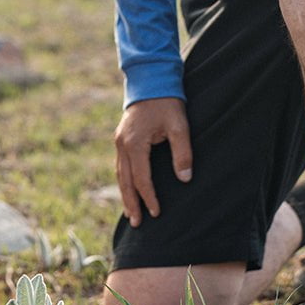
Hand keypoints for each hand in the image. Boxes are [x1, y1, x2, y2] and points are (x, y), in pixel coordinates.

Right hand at [114, 97, 191, 227]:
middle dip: (131, 203)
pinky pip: (121, 165)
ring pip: (120, 174)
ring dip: (125, 194)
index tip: (157, 213)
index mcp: (134, 143)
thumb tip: (184, 179)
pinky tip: (129, 189)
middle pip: (125, 180)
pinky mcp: (122, 138)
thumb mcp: (179, 126)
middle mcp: (122, 144)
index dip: (149, 197)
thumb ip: (182, 153)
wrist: (151, 80)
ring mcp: (119, 140)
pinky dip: (125, 180)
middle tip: (136, 224)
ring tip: (131, 213)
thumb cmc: (166, 103)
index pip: (141, 178)